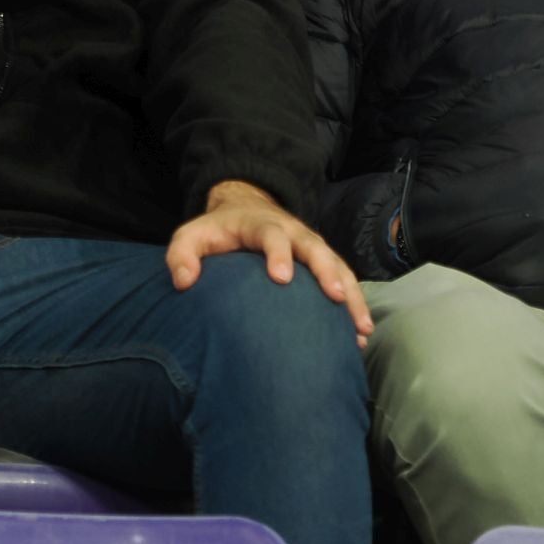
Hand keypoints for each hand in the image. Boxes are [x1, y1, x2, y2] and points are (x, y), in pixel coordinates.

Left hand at [166, 180, 373, 345]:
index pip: (272, 235)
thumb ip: (182, 255)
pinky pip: (343, 280)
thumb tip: (183, 282)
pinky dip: (354, 304)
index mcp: (260, 225)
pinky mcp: (323, 261)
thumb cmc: (217, 232)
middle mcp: (294, 233)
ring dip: (350, 295)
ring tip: (360, 327)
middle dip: (326, 271)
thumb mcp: (191, 236)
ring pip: (337, 266)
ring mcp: (312, 246)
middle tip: (334, 297)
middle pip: (315, 248)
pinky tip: (361, 334)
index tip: (281, 278)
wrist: (246, 209)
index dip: (278, 253)